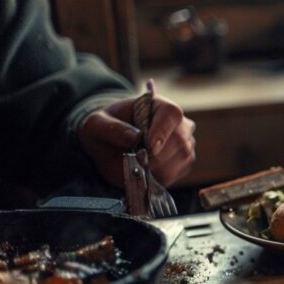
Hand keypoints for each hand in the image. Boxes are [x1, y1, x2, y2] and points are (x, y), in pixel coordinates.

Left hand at [78, 93, 196, 186]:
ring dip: (158, 169)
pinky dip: (160, 178)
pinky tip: (145, 173)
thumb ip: (111, 128)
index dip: (162, 131)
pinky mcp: (184, 162)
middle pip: (180, 140)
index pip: (171, 114)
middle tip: (137, 163)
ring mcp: (186, 143)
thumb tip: (134, 137)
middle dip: (158, 157)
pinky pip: (178, 173)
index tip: (149, 147)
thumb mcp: (97, 124)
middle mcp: (180, 123)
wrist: (112, 144)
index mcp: (159, 106)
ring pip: (181, 159)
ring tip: (138, 167)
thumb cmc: (107, 129)